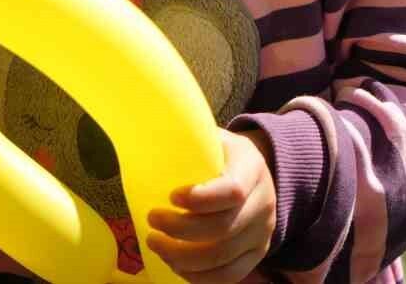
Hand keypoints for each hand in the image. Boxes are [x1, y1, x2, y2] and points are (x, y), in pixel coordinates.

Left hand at [144, 127, 276, 283]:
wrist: (257, 170)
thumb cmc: (222, 153)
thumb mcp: (212, 136)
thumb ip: (187, 139)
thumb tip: (141, 136)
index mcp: (251, 168)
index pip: (231, 191)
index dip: (200, 199)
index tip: (171, 196)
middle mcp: (263, 202)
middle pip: (223, 229)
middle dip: (180, 230)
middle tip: (152, 221)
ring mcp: (263, 232)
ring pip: (223, 257)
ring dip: (183, 257)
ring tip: (156, 244)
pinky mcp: (257, 253)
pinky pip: (230, 276)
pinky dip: (199, 277)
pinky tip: (175, 265)